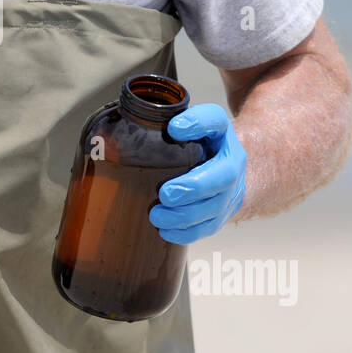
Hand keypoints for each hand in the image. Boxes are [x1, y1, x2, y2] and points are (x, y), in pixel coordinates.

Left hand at [148, 104, 246, 244]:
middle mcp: (231, 159)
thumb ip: (162, 121)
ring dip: (186, 215)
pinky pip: (210, 226)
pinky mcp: (224, 212)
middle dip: (195, 187)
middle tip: (166, 193)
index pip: (216, 120)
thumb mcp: (185, 125)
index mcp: (220, 132)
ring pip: (216, 206)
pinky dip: (187, 232)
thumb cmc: (195, 143)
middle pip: (224, 174)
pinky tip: (166, 231)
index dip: (198, 123)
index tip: (173, 129)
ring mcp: (231, 189)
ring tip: (157, 215)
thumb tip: (120, 125)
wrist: (225, 165)